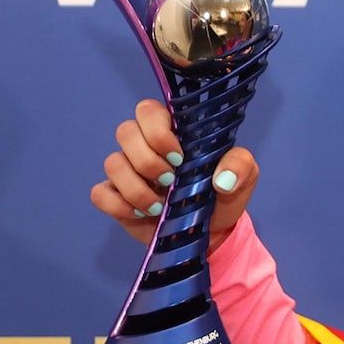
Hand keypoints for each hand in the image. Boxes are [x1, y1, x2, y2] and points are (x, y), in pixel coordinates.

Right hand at [88, 98, 259, 253]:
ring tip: (159, 206)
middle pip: (125, 131)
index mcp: (172, 132)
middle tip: (170, 181)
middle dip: (147, 160)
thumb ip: (240, 166)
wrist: (211, 233)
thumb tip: (222, 178)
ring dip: (136, 188)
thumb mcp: (244, 179)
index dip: (157, 131)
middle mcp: (144, 146)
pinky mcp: (115, 196)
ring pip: (112, 163)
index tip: (179, 157)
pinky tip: (140, 214)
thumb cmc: (222, 196)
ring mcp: (127, 171)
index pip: (148, 110)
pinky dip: (118, 205)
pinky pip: (100, 193)